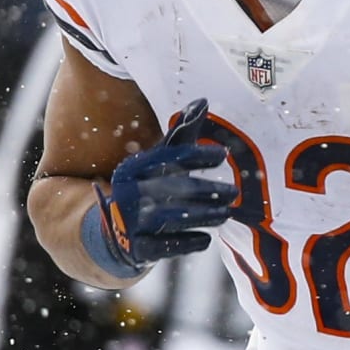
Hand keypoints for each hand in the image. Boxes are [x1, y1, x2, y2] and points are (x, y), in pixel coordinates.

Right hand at [90, 98, 236, 275]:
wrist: (115, 232)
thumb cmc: (148, 187)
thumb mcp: (159, 161)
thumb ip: (182, 135)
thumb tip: (204, 101)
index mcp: (133, 168)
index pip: (167, 157)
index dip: (196, 155)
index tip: (223, 155)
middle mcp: (127, 193)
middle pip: (173, 189)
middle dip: (206, 190)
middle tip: (234, 192)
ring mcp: (129, 222)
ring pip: (172, 218)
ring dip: (203, 215)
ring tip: (226, 213)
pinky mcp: (135, 248)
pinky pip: (164, 246)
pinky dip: (186, 243)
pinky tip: (206, 240)